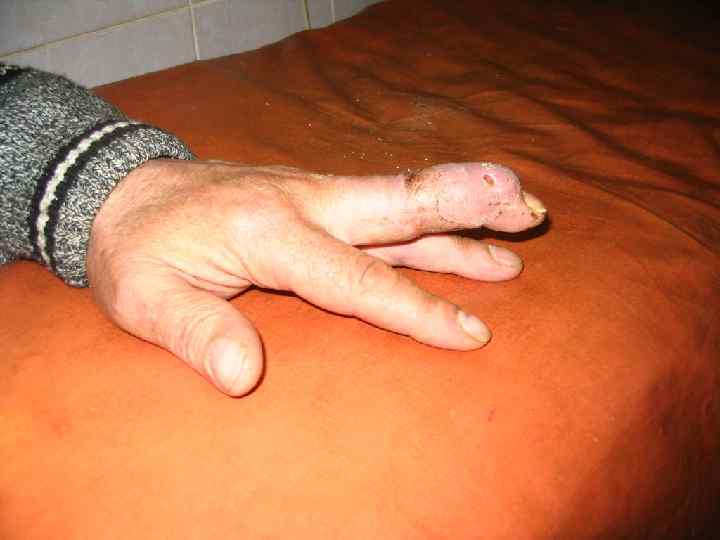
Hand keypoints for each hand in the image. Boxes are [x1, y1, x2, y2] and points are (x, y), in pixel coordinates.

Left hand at [87, 160, 545, 395]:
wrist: (124, 192)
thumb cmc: (139, 250)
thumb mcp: (146, 297)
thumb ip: (196, 332)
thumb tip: (244, 375)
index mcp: (267, 232)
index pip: (353, 279)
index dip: (414, 308)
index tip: (471, 333)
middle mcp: (303, 203)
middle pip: (396, 205)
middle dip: (464, 207)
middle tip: (527, 210)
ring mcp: (313, 195)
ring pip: (400, 202)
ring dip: (463, 208)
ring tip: (523, 216)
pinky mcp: (315, 198)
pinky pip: (383, 205)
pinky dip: (430, 210)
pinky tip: (464, 220)